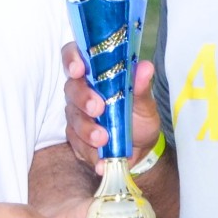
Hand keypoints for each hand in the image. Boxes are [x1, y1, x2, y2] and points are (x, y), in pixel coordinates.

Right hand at [64, 44, 161, 174]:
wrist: (141, 150)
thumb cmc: (139, 118)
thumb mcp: (144, 103)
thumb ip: (141, 86)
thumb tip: (145, 68)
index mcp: (96, 74)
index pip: (74, 56)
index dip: (72, 59)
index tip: (78, 69)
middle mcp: (82, 91)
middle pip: (72, 88)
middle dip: (83, 98)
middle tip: (97, 108)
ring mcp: (77, 115)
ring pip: (73, 118)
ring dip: (87, 129)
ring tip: (103, 139)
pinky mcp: (76, 139)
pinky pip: (78, 145)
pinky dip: (90, 153)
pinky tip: (101, 161)